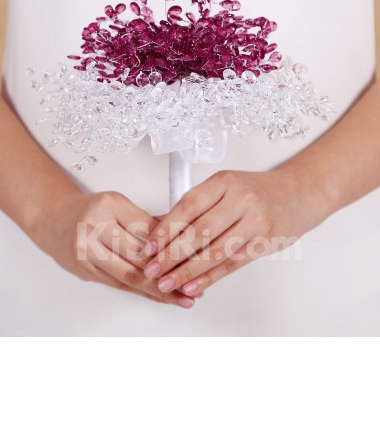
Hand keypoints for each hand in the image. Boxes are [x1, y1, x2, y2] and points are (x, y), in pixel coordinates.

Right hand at [29, 190, 195, 307]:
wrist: (54, 218)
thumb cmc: (90, 210)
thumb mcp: (119, 204)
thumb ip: (146, 220)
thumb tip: (181, 235)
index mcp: (109, 206)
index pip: (148, 230)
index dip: (173, 247)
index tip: (195, 258)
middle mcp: (95, 228)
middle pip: (140, 256)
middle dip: (171, 273)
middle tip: (194, 285)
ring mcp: (87, 252)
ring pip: (130, 276)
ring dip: (159, 290)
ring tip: (183, 298)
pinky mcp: (85, 271)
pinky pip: (119, 285)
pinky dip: (142, 292)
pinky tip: (160, 296)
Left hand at [144, 168, 329, 295]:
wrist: (299, 194)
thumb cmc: (256, 191)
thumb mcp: (226, 186)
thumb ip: (196, 205)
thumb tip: (159, 227)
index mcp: (224, 181)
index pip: (188, 206)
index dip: (165, 229)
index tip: (149, 247)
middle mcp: (240, 199)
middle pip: (199, 232)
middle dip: (171, 255)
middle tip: (152, 270)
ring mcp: (256, 221)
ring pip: (215, 251)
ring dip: (187, 271)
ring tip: (167, 283)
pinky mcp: (265, 242)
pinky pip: (232, 263)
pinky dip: (210, 277)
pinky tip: (193, 286)